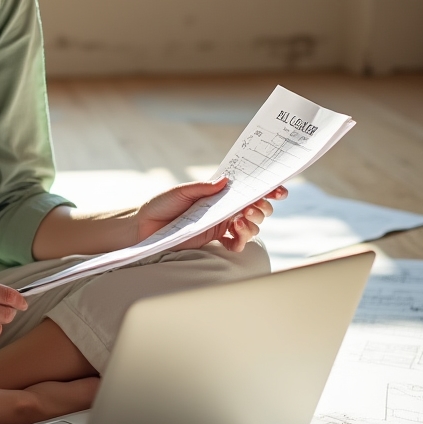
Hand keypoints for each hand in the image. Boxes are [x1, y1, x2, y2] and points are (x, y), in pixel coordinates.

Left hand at [134, 180, 287, 253]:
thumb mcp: (180, 192)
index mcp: (218, 193)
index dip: (266, 189)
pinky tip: (234, 238)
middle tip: (251, 209)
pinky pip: (236, 243)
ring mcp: (220, 224)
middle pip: (255, 208)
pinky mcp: (214, 240)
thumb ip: (203, 188)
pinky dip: (240, 242)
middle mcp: (222, 208)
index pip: (246, 189)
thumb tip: (225, 180)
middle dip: (261, 208)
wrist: (145, 227)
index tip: (277, 191)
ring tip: (239, 223)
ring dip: (252, 225)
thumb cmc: (160, 205)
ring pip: (250, 226)